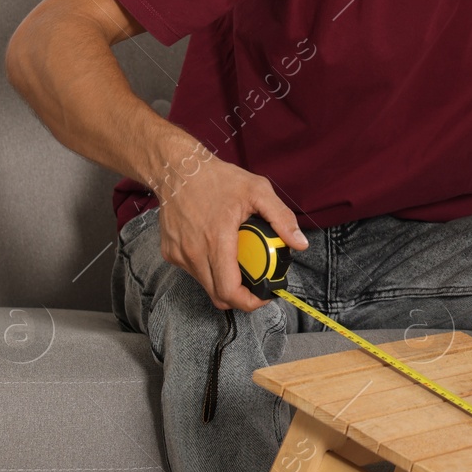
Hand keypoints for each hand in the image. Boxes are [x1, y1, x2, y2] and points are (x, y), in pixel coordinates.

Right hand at [153, 151, 307, 312]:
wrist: (177, 169)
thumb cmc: (216, 178)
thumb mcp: (258, 190)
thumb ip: (281, 218)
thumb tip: (299, 243)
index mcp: (216, 241)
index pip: (229, 291)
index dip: (249, 302)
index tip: (264, 295)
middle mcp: (194, 253)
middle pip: (218, 296)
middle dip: (241, 296)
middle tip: (257, 282)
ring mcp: (179, 254)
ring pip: (206, 285)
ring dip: (224, 282)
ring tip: (240, 262)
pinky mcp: (171, 252)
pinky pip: (194, 272)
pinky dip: (209, 268)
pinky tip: (219, 250)